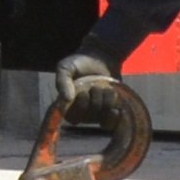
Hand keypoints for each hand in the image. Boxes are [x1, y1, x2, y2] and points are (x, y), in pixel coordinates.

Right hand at [42, 54, 153, 179]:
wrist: (100, 58)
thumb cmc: (79, 63)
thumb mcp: (66, 66)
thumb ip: (62, 80)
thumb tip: (65, 98)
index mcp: (67, 110)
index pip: (73, 116)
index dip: (80, 106)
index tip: (78, 95)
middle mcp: (80, 117)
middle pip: (91, 114)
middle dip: (96, 97)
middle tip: (93, 86)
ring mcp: (96, 117)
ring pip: (105, 115)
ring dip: (108, 100)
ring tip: (105, 88)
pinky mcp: (110, 116)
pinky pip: (115, 122)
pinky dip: (117, 112)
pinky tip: (117, 102)